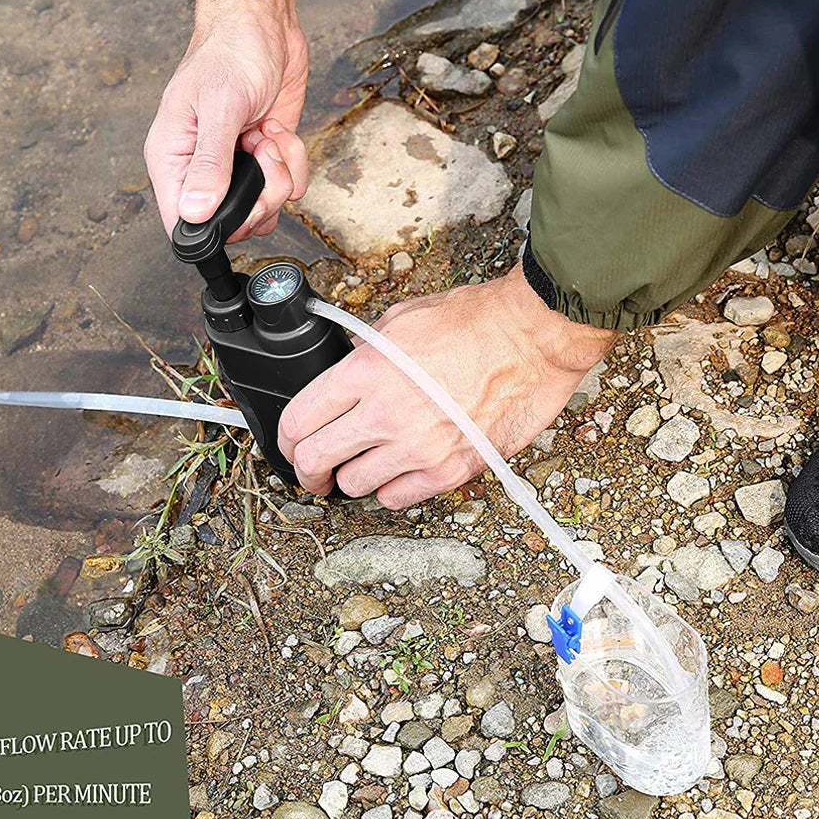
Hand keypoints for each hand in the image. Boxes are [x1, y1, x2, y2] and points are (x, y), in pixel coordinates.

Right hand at [144, 0, 309, 239]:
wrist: (264, 22)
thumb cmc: (229, 51)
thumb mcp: (219, 107)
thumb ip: (209, 163)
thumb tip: (194, 212)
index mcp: (174, 159)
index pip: (181, 221)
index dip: (211, 229)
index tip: (237, 205)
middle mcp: (203, 169)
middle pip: (234, 223)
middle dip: (260, 197)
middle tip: (261, 156)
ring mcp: (238, 166)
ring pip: (266, 208)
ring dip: (280, 176)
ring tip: (268, 137)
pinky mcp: (268, 158)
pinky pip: (289, 186)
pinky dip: (294, 161)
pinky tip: (278, 131)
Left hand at [278, 263, 618, 507]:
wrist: (532, 339)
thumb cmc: (475, 321)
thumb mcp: (401, 319)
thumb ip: (363, 352)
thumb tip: (344, 369)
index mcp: (365, 371)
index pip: (299, 418)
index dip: (286, 437)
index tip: (291, 443)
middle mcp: (384, 414)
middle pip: (316, 458)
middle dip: (307, 468)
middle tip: (312, 469)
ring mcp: (416, 447)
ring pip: (353, 484)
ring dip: (351, 476)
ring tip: (363, 464)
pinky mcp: (449, 470)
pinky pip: (396, 498)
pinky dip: (390, 489)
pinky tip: (397, 471)